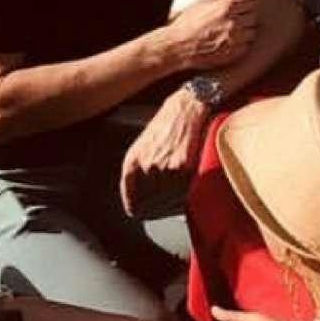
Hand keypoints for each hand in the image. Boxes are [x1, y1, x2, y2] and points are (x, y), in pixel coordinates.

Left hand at [120, 88, 212, 216]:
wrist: (188, 108)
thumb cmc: (168, 124)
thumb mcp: (144, 145)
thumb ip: (140, 171)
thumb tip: (145, 198)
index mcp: (132, 161)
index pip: (131, 200)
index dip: (138, 209)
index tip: (142, 213)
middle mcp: (146, 167)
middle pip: (151, 205)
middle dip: (159, 209)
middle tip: (166, 207)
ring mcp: (164, 169)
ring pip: (169, 203)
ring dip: (175, 204)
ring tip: (179, 197)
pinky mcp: (184, 169)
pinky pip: (184, 195)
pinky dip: (187, 198)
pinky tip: (188, 192)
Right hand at [166, 0, 257, 73]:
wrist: (180, 46)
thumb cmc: (188, 23)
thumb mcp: (202, 2)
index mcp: (226, 6)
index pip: (250, 1)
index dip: (246, 4)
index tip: (242, 6)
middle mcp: (234, 22)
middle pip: (253, 17)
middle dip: (245, 17)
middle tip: (234, 19)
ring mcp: (236, 38)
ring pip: (252, 32)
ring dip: (245, 31)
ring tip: (231, 31)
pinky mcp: (235, 52)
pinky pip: (247, 46)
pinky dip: (241, 43)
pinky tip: (230, 41)